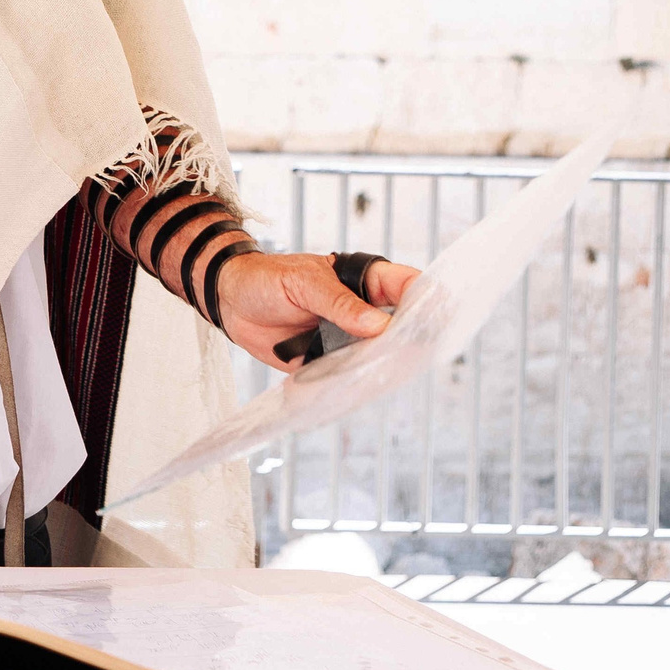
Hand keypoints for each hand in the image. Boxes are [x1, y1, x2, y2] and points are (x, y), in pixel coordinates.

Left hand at [214, 251, 419, 368]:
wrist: (229, 300)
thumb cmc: (267, 279)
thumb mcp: (303, 283)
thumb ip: (339, 303)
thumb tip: (379, 325)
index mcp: (365, 282)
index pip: (409, 288)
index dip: (429, 302)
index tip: (439, 321)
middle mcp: (363, 312)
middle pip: (402, 330)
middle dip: (410, 344)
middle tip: (413, 358)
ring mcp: (348, 339)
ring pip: (378, 357)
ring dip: (383, 368)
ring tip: (388, 378)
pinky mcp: (328, 361)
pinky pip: (347, 375)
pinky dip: (353, 384)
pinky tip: (358, 391)